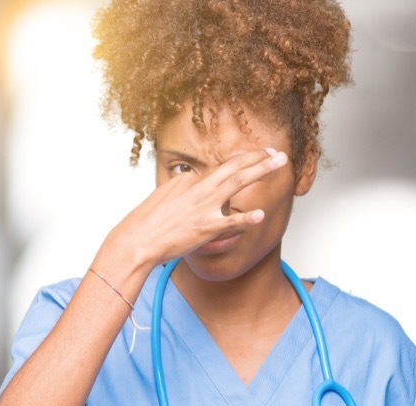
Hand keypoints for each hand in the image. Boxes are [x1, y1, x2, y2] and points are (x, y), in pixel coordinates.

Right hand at [106, 148, 287, 266]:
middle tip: (278, 153)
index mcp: (189, 180)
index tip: (259, 156)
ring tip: (280, 163)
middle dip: (258, 157)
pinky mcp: (205, 227)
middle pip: (234, 167)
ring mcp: (203, 207)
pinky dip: (247, 218)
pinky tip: (261, 215)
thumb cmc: (148, 222)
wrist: (136, 241)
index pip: (220, 172)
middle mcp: (198, 188)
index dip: (243, 164)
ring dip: (261, 170)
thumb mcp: (166, 195)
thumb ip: (186, 187)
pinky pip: (231, 221)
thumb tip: (197, 181)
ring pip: (238, 182)